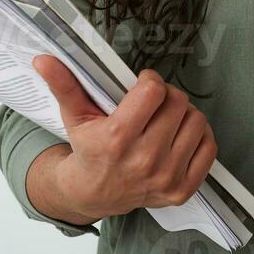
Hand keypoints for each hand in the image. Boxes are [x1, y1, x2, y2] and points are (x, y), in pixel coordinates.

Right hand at [31, 56, 217, 218]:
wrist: (94, 194)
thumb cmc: (89, 150)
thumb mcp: (75, 116)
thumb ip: (63, 85)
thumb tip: (44, 59)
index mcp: (117, 139)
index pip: (154, 91)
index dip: (150, 81)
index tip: (143, 85)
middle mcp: (144, 160)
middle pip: (178, 103)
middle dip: (167, 96)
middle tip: (154, 103)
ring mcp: (166, 177)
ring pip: (197, 121)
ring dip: (184, 114)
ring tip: (165, 119)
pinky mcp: (182, 189)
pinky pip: (210, 147)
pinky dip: (199, 136)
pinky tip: (180, 135)